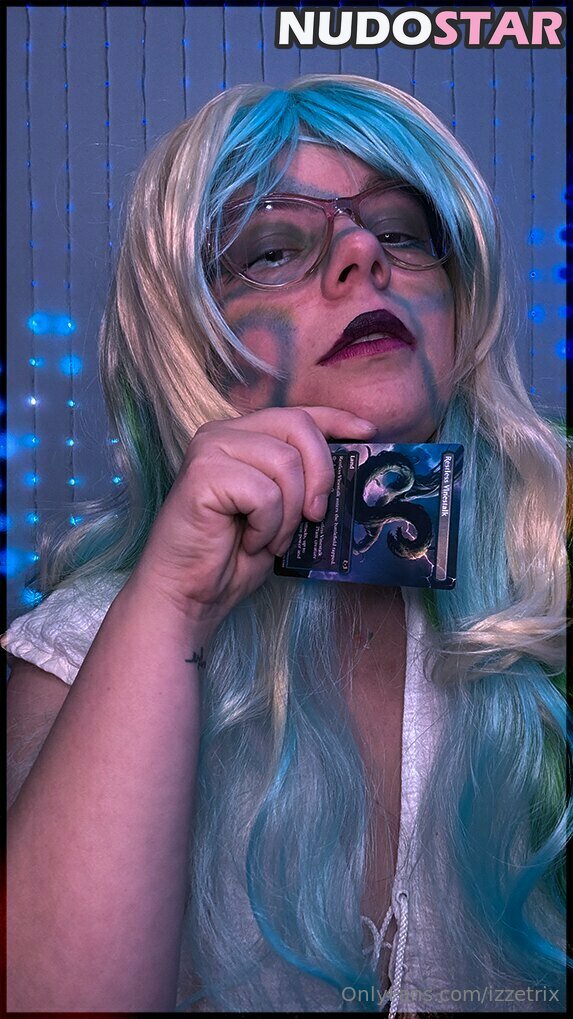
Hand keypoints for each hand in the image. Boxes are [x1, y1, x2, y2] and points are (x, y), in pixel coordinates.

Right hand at [133, 406, 375, 632]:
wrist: (189, 594)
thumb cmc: (233, 557)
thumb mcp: (283, 512)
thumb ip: (304, 482)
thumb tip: (351, 463)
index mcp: (242, 436)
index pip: (298, 413)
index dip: (336, 419)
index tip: (367, 432)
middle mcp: (223, 432)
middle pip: (298, 426)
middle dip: (320, 474)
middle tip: (314, 516)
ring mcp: (210, 449)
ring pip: (286, 464)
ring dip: (289, 514)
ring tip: (270, 539)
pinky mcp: (202, 474)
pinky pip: (265, 493)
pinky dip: (268, 526)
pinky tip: (249, 542)